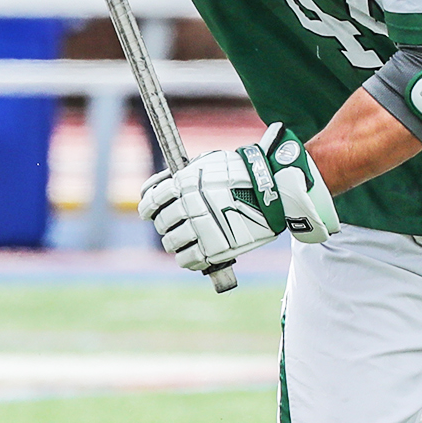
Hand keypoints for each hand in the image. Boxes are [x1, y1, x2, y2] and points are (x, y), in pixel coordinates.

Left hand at [139, 123, 339, 271]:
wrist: (274, 188)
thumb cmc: (240, 173)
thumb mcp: (206, 163)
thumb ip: (182, 175)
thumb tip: (161, 186)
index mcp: (183, 182)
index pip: (152, 201)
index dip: (148, 209)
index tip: (148, 213)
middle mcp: (188, 205)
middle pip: (162, 223)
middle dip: (165, 226)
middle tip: (172, 227)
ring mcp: (202, 227)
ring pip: (172, 242)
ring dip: (174, 243)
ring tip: (180, 242)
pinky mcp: (216, 247)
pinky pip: (189, 259)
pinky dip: (187, 259)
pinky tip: (191, 256)